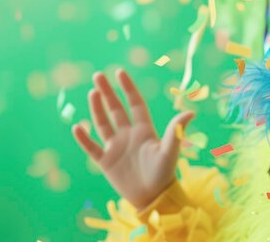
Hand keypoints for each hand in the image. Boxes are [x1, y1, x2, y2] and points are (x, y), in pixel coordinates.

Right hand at [71, 68, 194, 210]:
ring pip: (103, 123)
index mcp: (144, 130)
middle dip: (107, 92)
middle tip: (98, 75)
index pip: (135, 103)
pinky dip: (83, 138)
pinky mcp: (105, 161)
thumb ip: (175, 131)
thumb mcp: (170, 150)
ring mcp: (116, 147)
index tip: (120, 72)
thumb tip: (191, 112)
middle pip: (116, 109)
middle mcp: (129, 135)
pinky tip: (77, 126)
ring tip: (92, 92)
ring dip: (96, 109)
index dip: (128, 88)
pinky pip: (91, 147)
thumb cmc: (164, 173)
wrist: (153, 198)